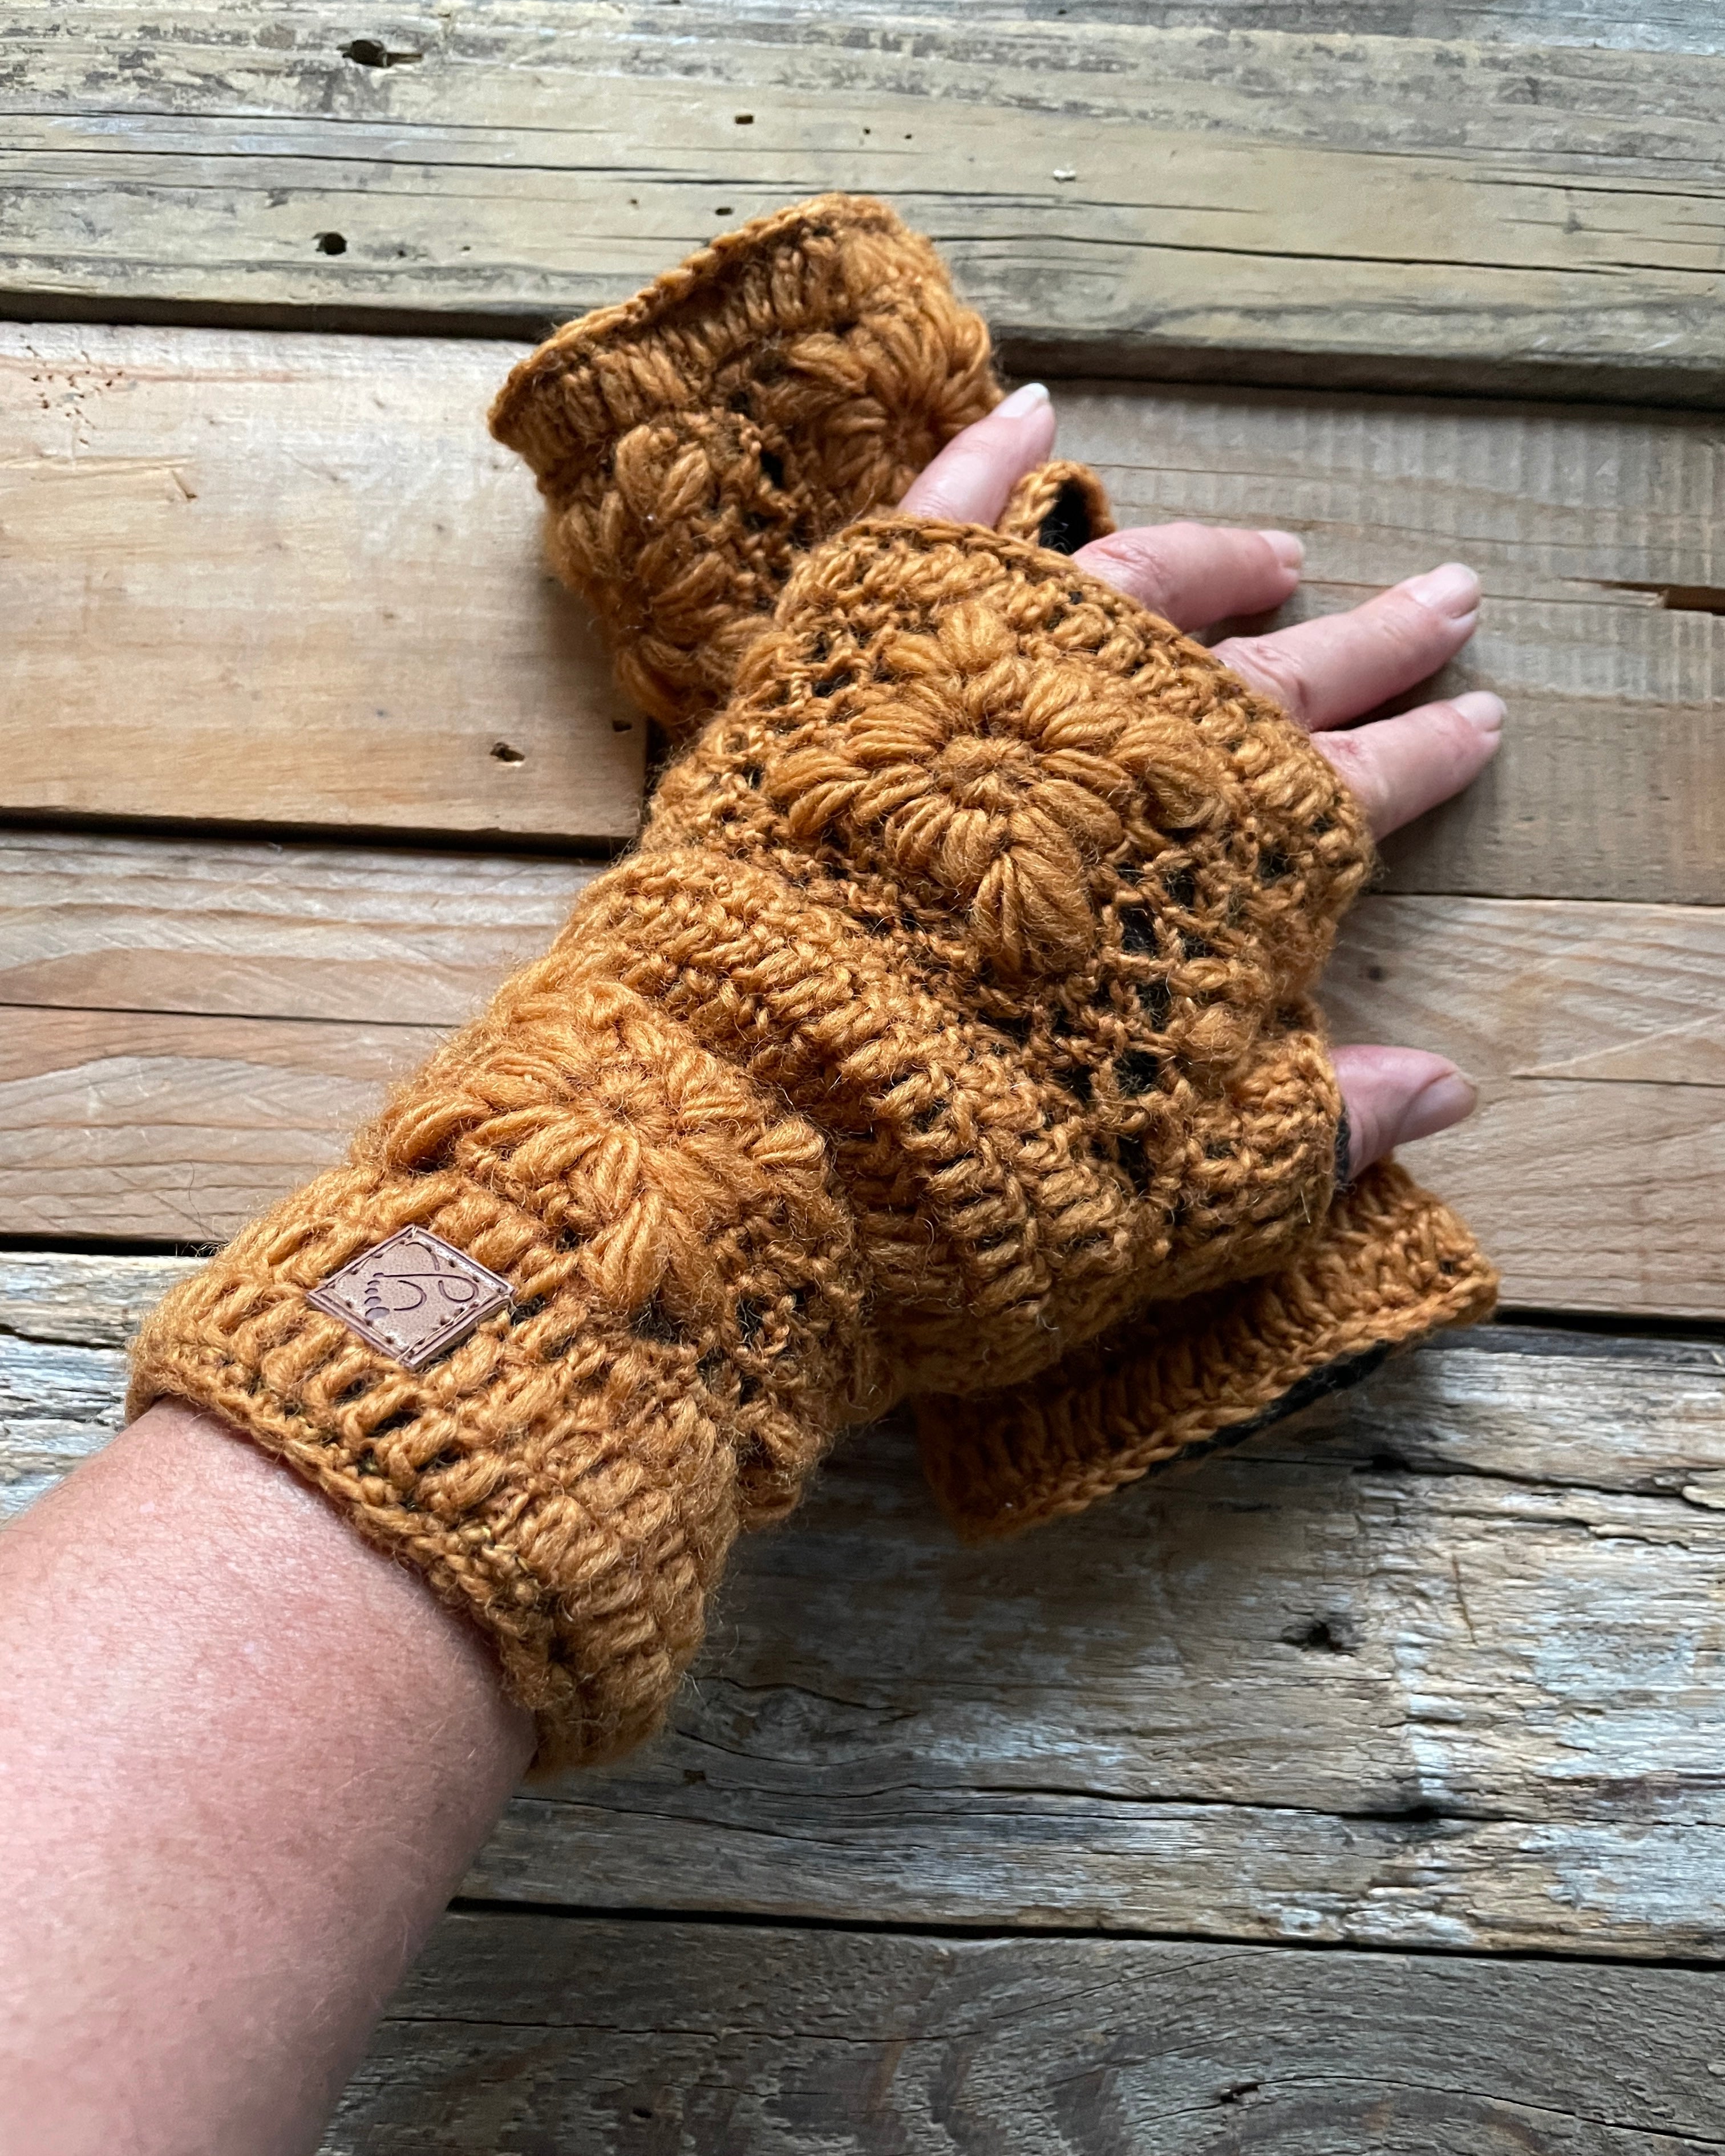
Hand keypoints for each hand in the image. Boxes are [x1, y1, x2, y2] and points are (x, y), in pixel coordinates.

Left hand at [900, 382, 1499, 1176]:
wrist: (787, 1105)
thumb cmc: (999, 1155)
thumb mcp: (1192, 1177)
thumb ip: (1327, 1125)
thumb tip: (1448, 1094)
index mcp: (1220, 861)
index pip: (1358, 788)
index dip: (1424, 753)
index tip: (1478, 714)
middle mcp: (1130, 746)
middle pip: (1279, 675)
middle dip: (1373, 641)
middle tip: (1443, 599)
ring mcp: (1003, 680)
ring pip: (1140, 584)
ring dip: (1218, 560)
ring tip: (1274, 553)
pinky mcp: (871, 650)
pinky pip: (940, 522)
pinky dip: (989, 461)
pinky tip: (1038, 412)